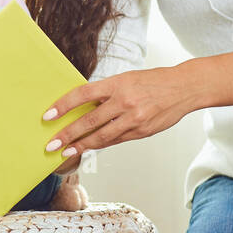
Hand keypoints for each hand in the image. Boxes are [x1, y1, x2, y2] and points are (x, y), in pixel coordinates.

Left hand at [42, 67, 197, 162]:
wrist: (184, 88)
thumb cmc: (153, 81)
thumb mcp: (127, 79)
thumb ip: (106, 93)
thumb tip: (83, 106)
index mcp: (117, 84)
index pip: (83, 94)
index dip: (63, 105)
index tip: (48, 116)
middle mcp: (125, 101)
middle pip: (89, 121)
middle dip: (67, 135)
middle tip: (51, 145)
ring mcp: (134, 119)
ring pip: (102, 136)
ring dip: (81, 146)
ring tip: (66, 152)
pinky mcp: (142, 132)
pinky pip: (116, 140)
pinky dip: (101, 144)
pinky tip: (89, 148)